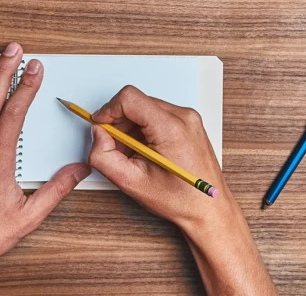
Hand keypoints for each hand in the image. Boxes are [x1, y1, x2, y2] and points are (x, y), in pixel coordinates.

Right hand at [89, 86, 275, 295]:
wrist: (208, 208)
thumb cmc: (178, 199)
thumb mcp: (131, 182)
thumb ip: (104, 156)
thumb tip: (98, 133)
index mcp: (170, 128)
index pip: (130, 98)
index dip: (109, 110)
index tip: (100, 125)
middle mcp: (183, 117)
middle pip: (137, 103)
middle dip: (120, 123)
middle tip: (119, 150)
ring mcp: (189, 118)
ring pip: (146, 108)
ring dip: (132, 128)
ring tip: (136, 156)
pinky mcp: (189, 122)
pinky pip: (158, 115)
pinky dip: (145, 130)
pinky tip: (147, 152)